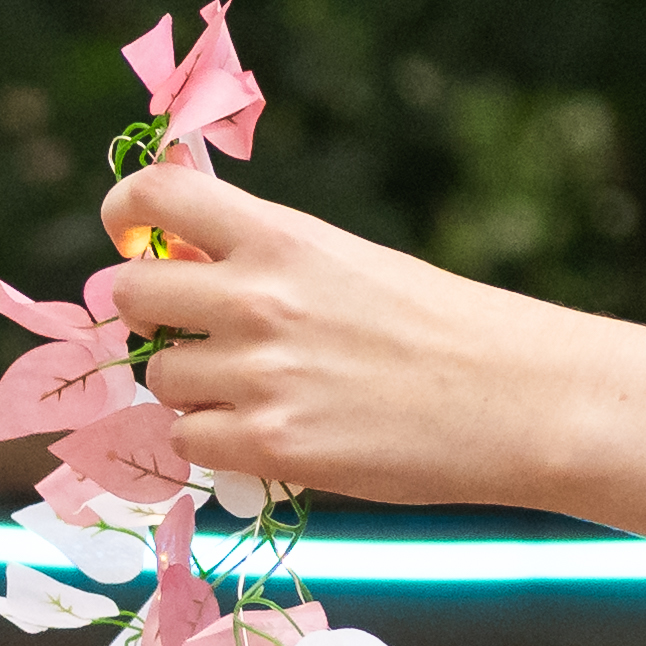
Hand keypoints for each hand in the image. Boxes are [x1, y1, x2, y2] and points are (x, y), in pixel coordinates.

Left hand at [85, 162, 603, 522]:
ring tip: (261, 389)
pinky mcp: (272, 447)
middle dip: (151, 314)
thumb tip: (178, 260)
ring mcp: (259, 377)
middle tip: (197, 330)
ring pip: (158, 376)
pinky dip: (216, 441)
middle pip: (129, 294)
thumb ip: (263, 259)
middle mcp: (256, 300)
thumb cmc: (442, 327)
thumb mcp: (348, 262)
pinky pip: (188, 441)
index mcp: (280, 238)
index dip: (126, 214)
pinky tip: (271, 431)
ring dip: (192, 385)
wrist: (518, 398)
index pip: (154, 198)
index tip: (135, 236)